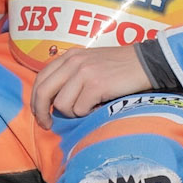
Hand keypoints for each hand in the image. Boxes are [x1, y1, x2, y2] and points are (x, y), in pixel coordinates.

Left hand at [31, 44, 150, 125]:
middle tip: (48, 125)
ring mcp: (84, 73)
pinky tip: (100, 105)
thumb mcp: (89, 63)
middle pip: (44, 92)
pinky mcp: (96, 85)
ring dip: (74, 113)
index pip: (40, 79)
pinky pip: (80, 109)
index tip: (41, 115)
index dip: (36, 101)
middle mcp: (73, 62)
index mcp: (69, 56)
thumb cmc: (118, 68)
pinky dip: (89, 113)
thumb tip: (52, 102)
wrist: (145, 64)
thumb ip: (70, 75)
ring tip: (89, 107)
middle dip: (42, 113)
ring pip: (62, 105)